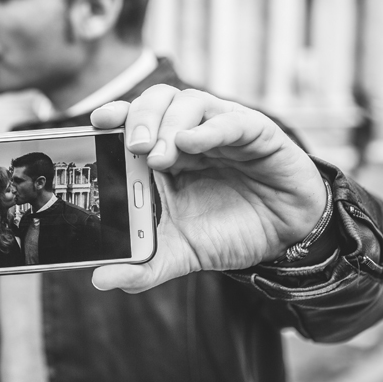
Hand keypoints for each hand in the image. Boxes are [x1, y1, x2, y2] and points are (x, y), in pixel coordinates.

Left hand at [89, 85, 325, 292]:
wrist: (286, 237)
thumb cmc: (230, 231)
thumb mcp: (182, 254)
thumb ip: (144, 266)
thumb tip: (102, 279)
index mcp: (162, 154)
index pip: (131, 120)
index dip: (114, 114)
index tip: (96, 123)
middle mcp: (187, 134)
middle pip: (156, 102)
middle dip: (139, 118)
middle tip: (133, 147)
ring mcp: (219, 129)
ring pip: (188, 101)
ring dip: (169, 123)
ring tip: (160, 156)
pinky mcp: (255, 132)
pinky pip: (230, 119)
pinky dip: (209, 127)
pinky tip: (193, 142)